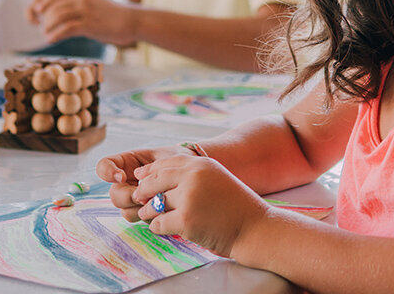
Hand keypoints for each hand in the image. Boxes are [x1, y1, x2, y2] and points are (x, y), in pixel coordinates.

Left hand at [26, 0, 137, 45]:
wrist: (131, 21)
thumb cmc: (112, 13)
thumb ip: (79, 0)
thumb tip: (61, 6)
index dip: (43, 1)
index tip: (37, 10)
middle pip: (55, 4)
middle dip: (44, 16)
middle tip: (41, 26)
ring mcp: (86, 10)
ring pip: (58, 16)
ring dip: (48, 26)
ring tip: (46, 34)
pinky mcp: (90, 24)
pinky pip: (66, 28)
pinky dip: (56, 34)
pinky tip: (51, 39)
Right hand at [96, 145, 192, 221]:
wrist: (193, 172)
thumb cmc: (178, 160)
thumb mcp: (165, 157)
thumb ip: (152, 168)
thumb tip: (139, 183)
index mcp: (126, 163)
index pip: (104, 166)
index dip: (107, 172)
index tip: (121, 176)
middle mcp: (126, 182)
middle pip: (113, 194)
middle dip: (127, 196)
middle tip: (143, 196)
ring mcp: (134, 199)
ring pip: (124, 210)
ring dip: (139, 208)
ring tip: (158, 201)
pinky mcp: (144, 212)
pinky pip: (140, 219)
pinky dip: (150, 215)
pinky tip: (163, 209)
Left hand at [132, 155, 270, 258]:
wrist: (256, 228)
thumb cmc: (236, 206)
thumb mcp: (215, 178)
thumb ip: (190, 175)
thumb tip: (156, 178)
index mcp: (200, 163)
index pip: (164, 163)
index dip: (149, 171)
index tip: (139, 178)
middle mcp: (193, 176)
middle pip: (154, 181)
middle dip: (143, 191)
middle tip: (137, 199)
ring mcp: (188, 198)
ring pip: (153, 204)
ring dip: (148, 212)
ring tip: (148, 216)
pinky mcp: (185, 220)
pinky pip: (158, 224)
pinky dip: (157, 228)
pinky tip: (163, 229)